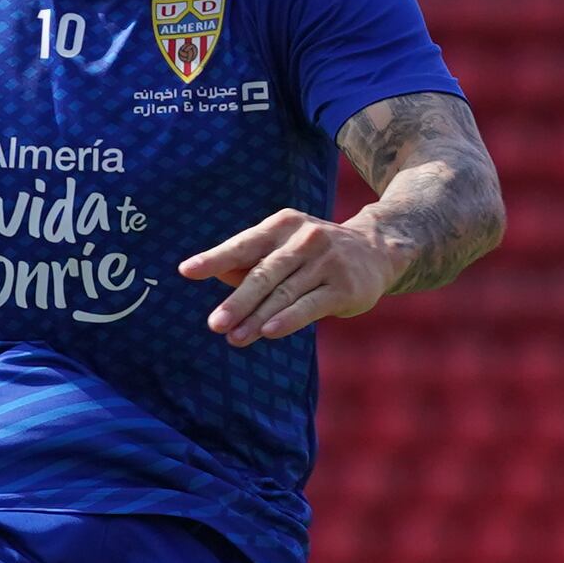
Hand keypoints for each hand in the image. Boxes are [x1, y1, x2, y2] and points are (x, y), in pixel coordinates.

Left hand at [183, 209, 399, 344]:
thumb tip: (211, 271)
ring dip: (257, 318)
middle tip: (214, 324)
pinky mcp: (344, 286)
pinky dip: (288, 319)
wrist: (376, 250)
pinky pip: (310, 305)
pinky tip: (268, 332)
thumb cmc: (314, 253)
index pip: (243, 244)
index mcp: (282, 225)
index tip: (187, 270)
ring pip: (284, 294)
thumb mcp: (283, 246)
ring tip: (235, 337)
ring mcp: (327, 261)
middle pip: (263, 273)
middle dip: (237, 301)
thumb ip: (248, 260)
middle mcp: (305, 238)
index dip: (215, 258)